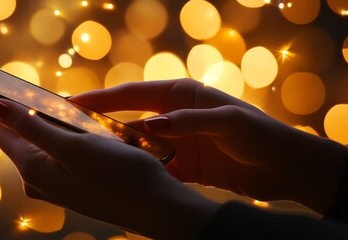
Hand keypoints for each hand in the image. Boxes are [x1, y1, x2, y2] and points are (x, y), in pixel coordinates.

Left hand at [0, 89, 218, 238]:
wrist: (158, 210)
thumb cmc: (120, 176)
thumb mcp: (73, 146)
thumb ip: (31, 126)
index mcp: (34, 167)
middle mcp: (38, 179)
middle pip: (9, 138)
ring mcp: (54, 184)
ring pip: (29, 146)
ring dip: (17, 123)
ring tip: (4, 105)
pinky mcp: (71, 184)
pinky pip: (47, 153)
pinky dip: (40, 135)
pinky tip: (44, 126)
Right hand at [71, 79, 347, 213]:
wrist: (288, 168)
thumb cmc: (261, 136)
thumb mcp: (227, 122)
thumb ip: (187, 122)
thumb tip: (148, 126)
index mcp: (180, 96)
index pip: (131, 94)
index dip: (100, 99)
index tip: (72, 103)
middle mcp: (173, 117)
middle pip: (127, 121)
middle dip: (99, 128)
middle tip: (68, 135)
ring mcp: (176, 143)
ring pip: (136, 147)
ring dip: (116, 154)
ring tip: (87, 162)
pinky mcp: (183, 167)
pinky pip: (152, 169)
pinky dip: (137, 174)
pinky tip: (119, 181)